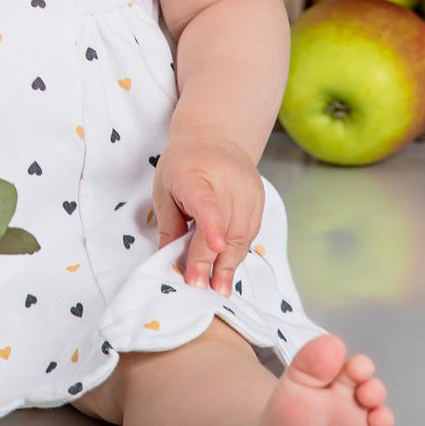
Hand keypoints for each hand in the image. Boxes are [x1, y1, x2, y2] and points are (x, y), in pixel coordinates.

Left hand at [152, 137, 264, 295]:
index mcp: (195, 176)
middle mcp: (227, 183)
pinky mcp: (260, 201)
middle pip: (224, 228)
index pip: (206, 202)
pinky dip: (237, 253)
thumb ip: (169, 226)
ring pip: (241, 236)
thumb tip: (168, 261)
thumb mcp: (164, 190)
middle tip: (202, 287)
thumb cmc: (183, 165)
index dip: (212, 225)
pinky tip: (226, 269)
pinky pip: (249, 234)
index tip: (215, 246)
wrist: (215, 137)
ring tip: (219, 288)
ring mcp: (248, 192)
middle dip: (213, 262)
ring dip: (229, 265)